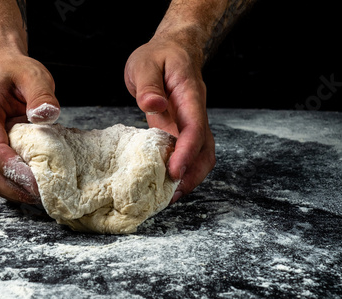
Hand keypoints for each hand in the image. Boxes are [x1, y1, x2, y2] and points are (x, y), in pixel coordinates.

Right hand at [0, 52, 59, 203]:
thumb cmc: (13, 72)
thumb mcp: (32, 74)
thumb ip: (41, 93)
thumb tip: (46, 114)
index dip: (14, 170)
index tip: (36, 183)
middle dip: (17, 189)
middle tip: (45, 198)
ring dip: (16, 192)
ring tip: (43, 198)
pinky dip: (16, 185)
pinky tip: (36, 189)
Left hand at [124, 38, 215, 202]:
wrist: (173, 49)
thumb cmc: (159, 55)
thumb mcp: (145, 63)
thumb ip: (148, 84)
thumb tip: (153, 105)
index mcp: (190, 95)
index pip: (195, 128)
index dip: (187, 152)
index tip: (174, 171)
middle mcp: (195, 113)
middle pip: (205, 149)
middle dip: (193, 175)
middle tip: (172, 196)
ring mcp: (190, 123)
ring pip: (201, 155)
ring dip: (190, 177)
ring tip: (169, 196)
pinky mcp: (181, 129)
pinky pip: (188, 153)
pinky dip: (181, 170)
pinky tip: (165, 182)